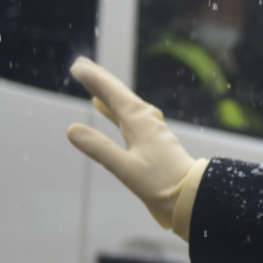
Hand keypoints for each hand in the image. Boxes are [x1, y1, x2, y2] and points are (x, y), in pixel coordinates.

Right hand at [66, 57, 205, 237]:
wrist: (191, 196)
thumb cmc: (161, 183)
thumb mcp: (124, 167)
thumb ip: (98, 148)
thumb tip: (72, 130)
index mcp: (139, 121)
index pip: (113, 93)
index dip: (95, 79)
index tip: (78, 66)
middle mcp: (145, 119)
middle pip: (118, 94)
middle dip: (99, 80)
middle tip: (80, 66)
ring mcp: (149, 129)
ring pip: (122, 104)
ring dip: (105, 93)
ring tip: (90, 82)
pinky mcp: (150, 140)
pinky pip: (126, 117)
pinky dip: (112, 109)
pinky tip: (104, 107)